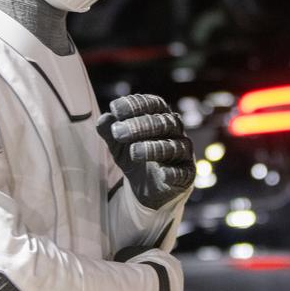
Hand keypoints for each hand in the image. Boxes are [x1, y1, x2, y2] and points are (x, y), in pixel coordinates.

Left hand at [97, 93, 195, 209]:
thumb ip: (109, 131)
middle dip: (139, 126)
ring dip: (153, 148)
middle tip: (117, 132)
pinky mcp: (186, 174)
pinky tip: (162, 173)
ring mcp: (183, 152)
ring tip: (133, 152)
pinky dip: (173, 173)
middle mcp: (175, 130)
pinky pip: (183, 172)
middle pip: (162, 123)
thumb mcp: (118, 143)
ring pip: (172, 146)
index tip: (114, 109)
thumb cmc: (134, 154)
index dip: (135, 105)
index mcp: (160, 116)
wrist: (147, 186)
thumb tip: (103, 119)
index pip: (153, 104)